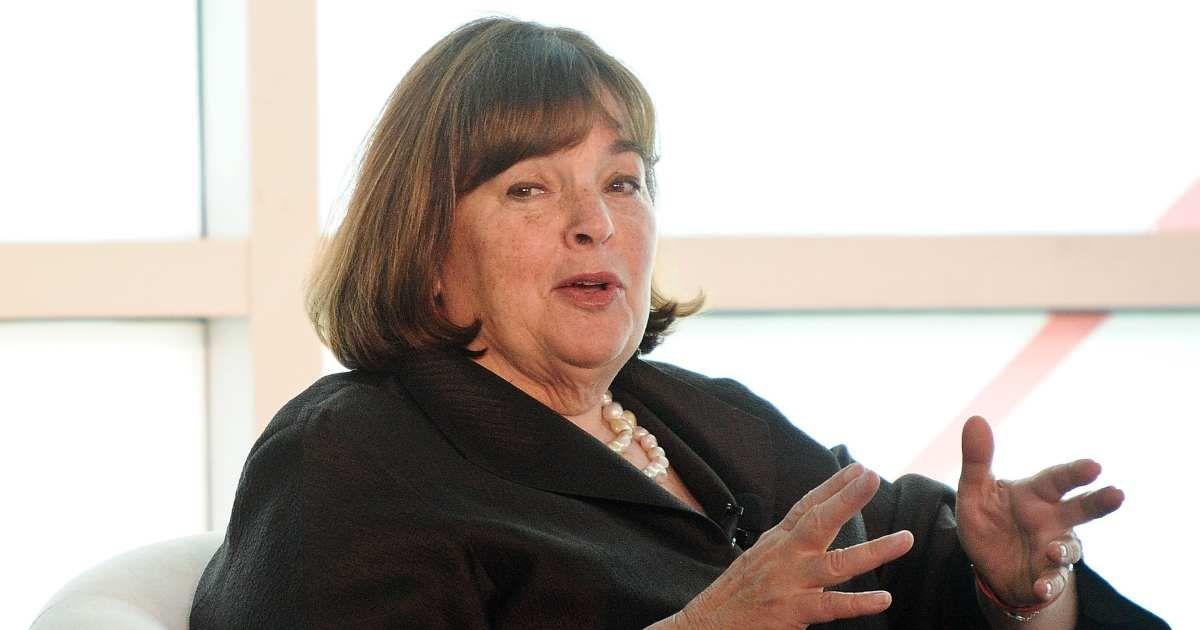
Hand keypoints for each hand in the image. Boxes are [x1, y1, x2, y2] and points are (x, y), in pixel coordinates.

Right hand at [672, 464, 912, 628]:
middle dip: (847, 499)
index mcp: (778, 540)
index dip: (833, 485)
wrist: (708, 625)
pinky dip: (859, 603)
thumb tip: (814, 521)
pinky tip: (883, 598)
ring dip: (874, 551)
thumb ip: (789, 540)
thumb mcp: (760, 555)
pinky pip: (832, 606)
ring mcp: (790, 583)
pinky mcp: (793, 612)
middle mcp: (784, 556)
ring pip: (837, 564)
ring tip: (905, 539)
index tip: (858, 468)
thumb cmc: (737, 592)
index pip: (807, 506)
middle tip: (872, 477)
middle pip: (819, 521)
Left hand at [956, 416, 1123, 608]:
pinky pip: (1052, 581)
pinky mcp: (1046, 576)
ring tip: (1054, 551)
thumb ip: (976, 460)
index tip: (1095, 466)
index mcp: (1036, 494)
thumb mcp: (974, 491)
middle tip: (1117, 494)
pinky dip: (1048, 584)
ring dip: (1064, 549)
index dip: (1075, 472)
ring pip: (1070, 548)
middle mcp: (1052, 519)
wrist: (987, 565)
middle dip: (1099, 502)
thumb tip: (975, 418)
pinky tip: (1040, 587)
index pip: (1057, 479)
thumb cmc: (987, 520)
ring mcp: (1053, 548)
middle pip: (1081, 508)